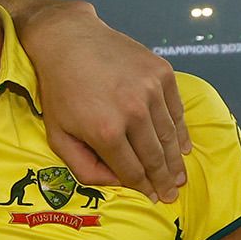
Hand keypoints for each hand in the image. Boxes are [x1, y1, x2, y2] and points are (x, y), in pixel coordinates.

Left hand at [7, 0, 190, 201]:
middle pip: (156, 156)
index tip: (154, 199)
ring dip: (176, 160)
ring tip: (179, 177)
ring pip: (170, 136)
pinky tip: (183, 146)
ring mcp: (151, 90)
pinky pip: (176, 110)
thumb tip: (116, 183)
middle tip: (172, 195)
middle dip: (164, 180)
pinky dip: (181, 131)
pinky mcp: (161, 73)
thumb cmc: (59, 90)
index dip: (144, 188)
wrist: (68, 40)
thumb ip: (83, 166)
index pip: (133, 170)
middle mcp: (133, 112)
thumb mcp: (57, 134)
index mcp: (106, 131)